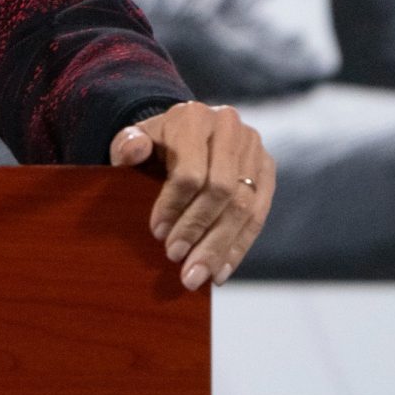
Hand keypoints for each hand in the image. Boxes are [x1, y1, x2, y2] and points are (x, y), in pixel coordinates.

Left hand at [110, 101, 274, 288]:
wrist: (181, 134)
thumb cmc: (152, 144)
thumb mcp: (131, 141)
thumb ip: (126, 145)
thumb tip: (134, 150)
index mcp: (194, 117)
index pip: (190, 170)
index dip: (173, 206)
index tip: (156, 234)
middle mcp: (230, 128)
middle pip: (221, 191)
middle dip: (198, 231)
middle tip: (177, 261)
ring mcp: (254, 149)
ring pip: (244, 207)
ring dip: (220, 247)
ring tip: (197, 277)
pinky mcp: (267, 170)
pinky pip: (259, 216)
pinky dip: (238, 247)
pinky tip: (221, 271)